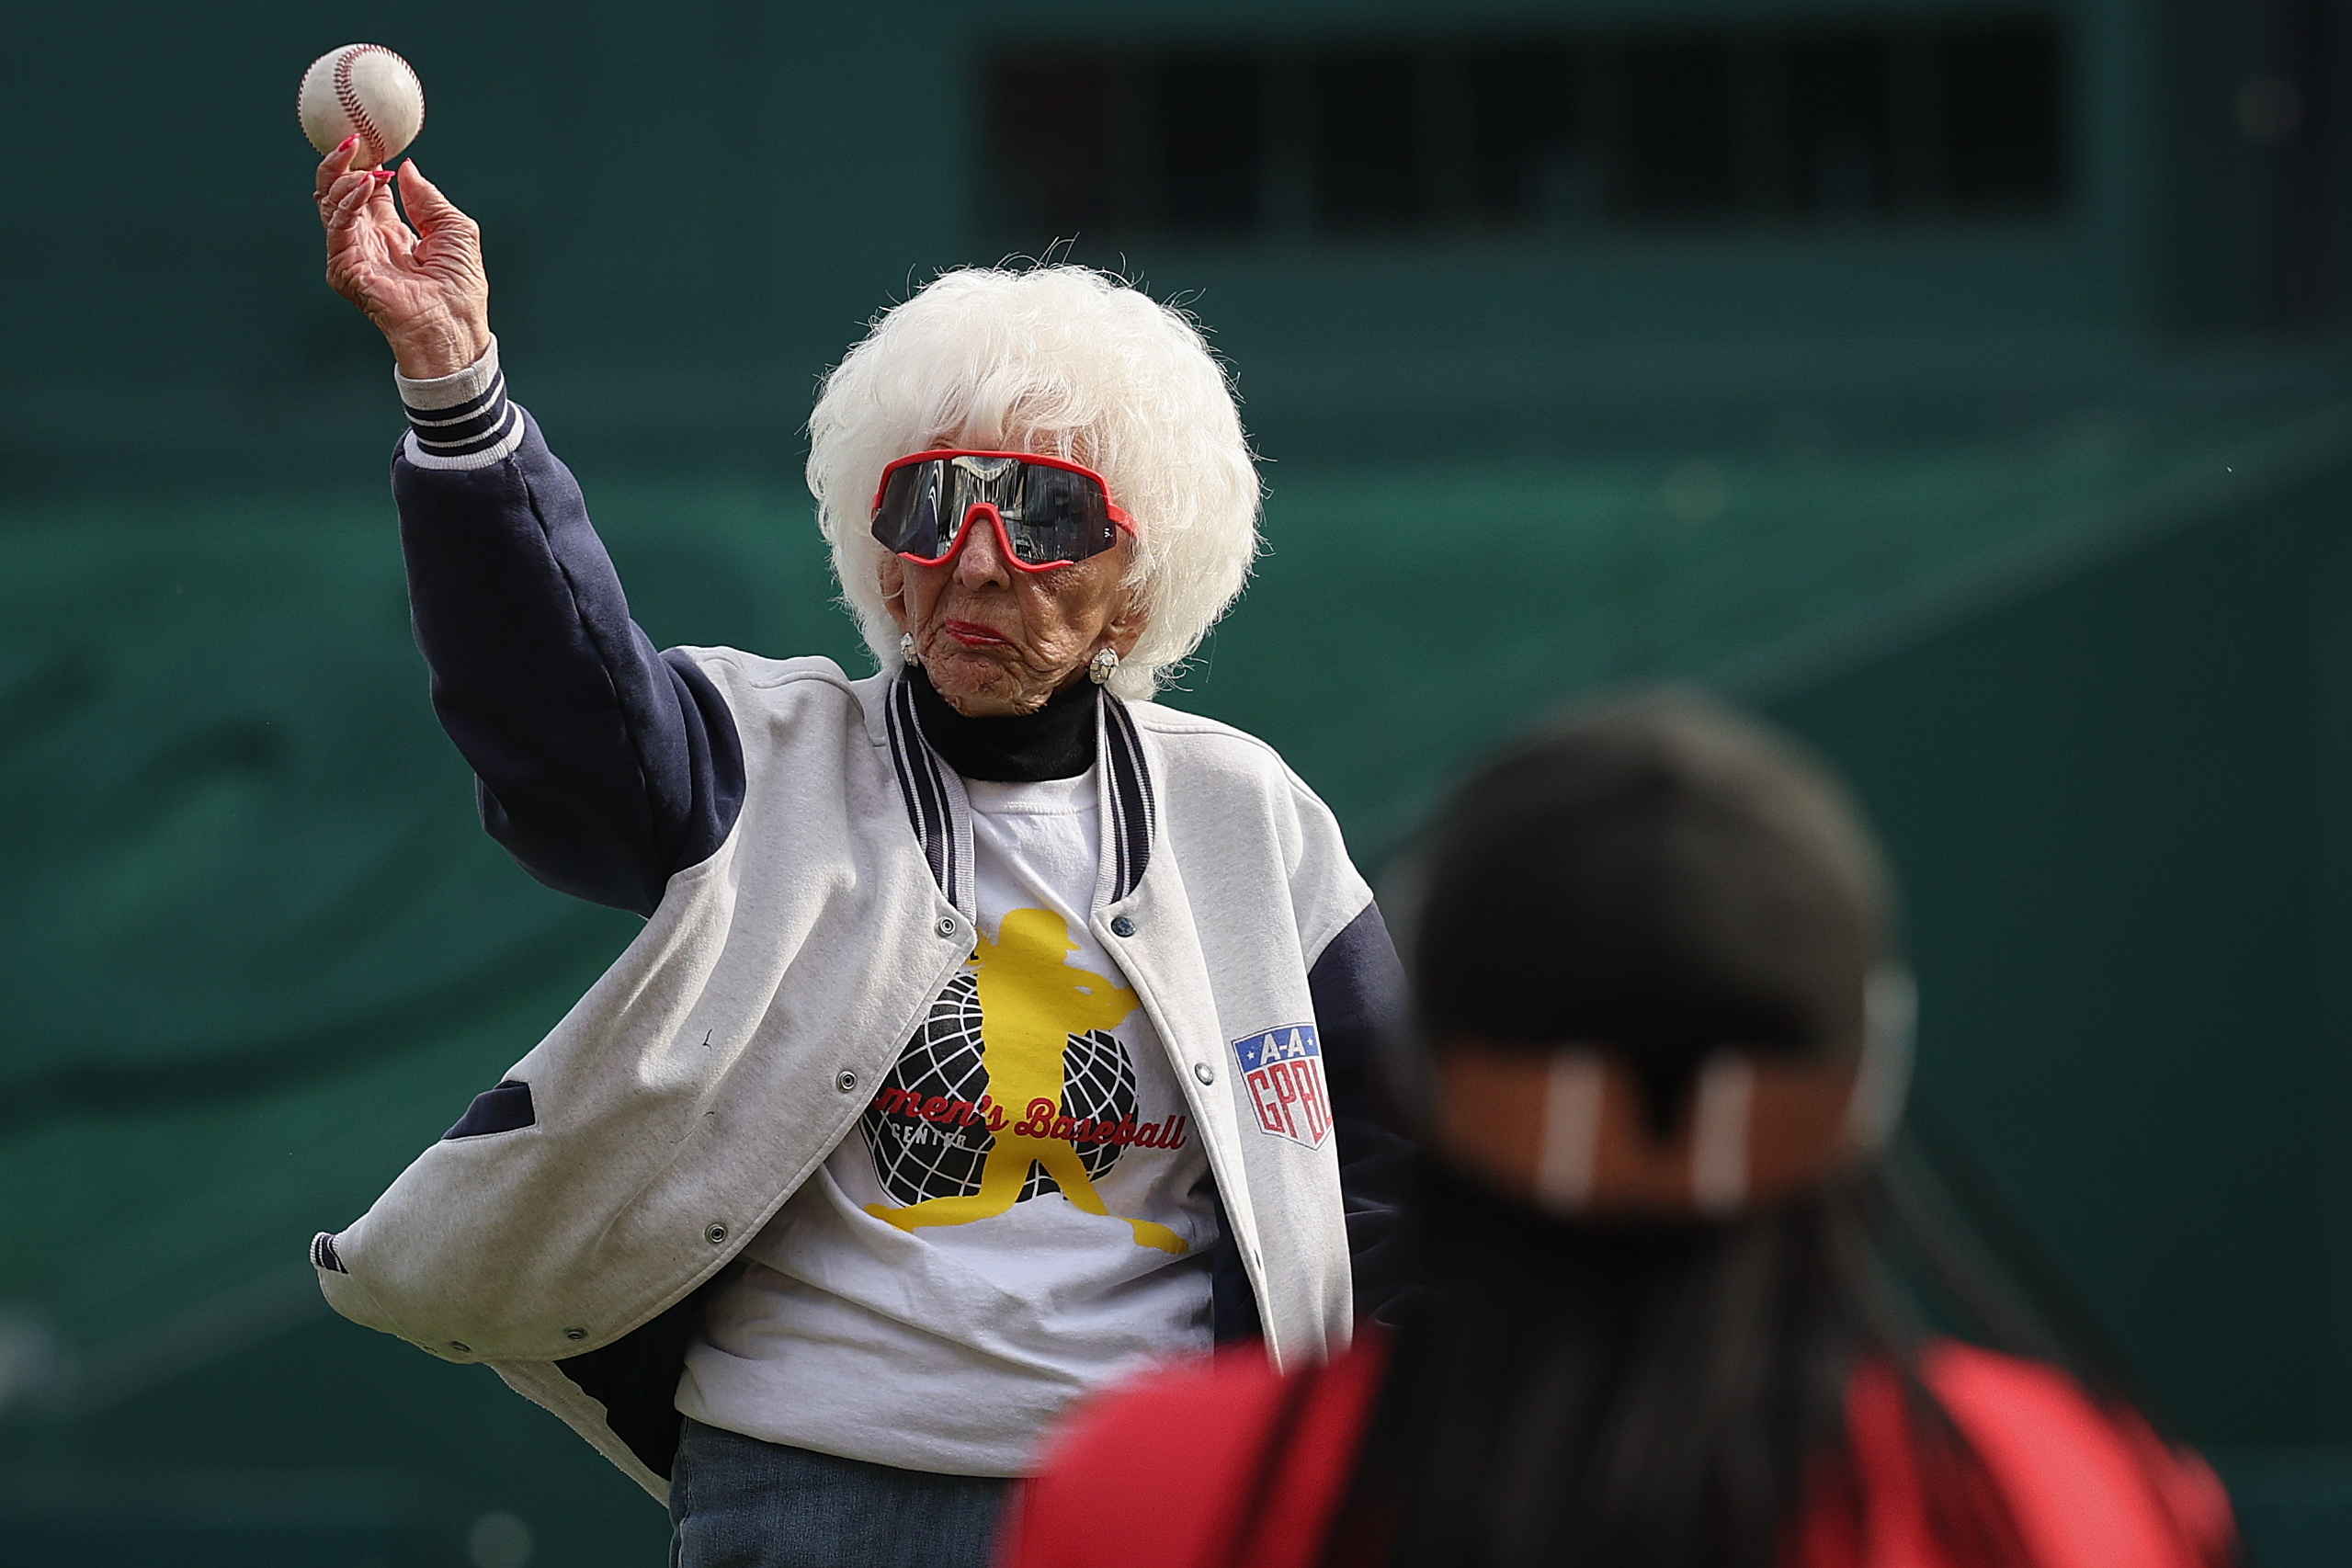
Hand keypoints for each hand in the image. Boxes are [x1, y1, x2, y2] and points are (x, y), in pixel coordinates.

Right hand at [315, 139, 491, 379]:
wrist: (454, 325)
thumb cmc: (460, 287)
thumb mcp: (455, 229)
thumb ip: (428, 198)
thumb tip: (407, 167)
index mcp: (392, 232)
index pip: (368, 190)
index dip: (368, 162)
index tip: (374, 139)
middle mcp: (368, 240)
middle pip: (339, 192)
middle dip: (341, 163)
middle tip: (352, 139)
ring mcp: (353, 254)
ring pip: (330, 204)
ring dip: (344, 177)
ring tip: (365, 163)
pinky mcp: (345, 268)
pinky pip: (337, 226)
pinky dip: (349, 201)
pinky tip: (367, 183)